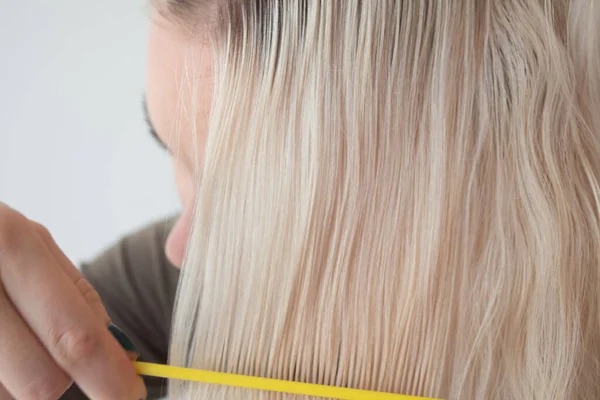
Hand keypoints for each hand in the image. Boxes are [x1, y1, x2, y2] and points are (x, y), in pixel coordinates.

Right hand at [0, 204, 146, 399]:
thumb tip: (120, 355)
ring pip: (7, 396)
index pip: (76, 337)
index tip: (130, 395)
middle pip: (41, 383)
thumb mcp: (26, 241)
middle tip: (47, 358)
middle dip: (56, 384)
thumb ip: (75, 294)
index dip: (110, 378)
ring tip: (3, 337)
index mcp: (10, 245)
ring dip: (15, 382)